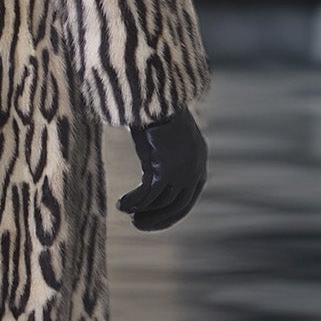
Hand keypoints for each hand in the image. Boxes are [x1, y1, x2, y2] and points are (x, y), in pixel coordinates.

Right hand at [117, 107, 207, 230]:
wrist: (155, 97)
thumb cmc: (156, 113)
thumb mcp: (165, 140)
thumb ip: (163, 160)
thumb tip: (150, 178)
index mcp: (199, 163)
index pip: (187, 200)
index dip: (170, 214)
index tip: (151, 218)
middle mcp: (195, 169)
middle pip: (178, 206)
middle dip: (157, 219)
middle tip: (138, 224)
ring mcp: (183, 171)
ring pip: (162, 203)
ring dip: (143, 211)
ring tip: (127, 213)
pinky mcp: (167, 170)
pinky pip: (149, 195)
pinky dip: (134, 202)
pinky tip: (121, 205)